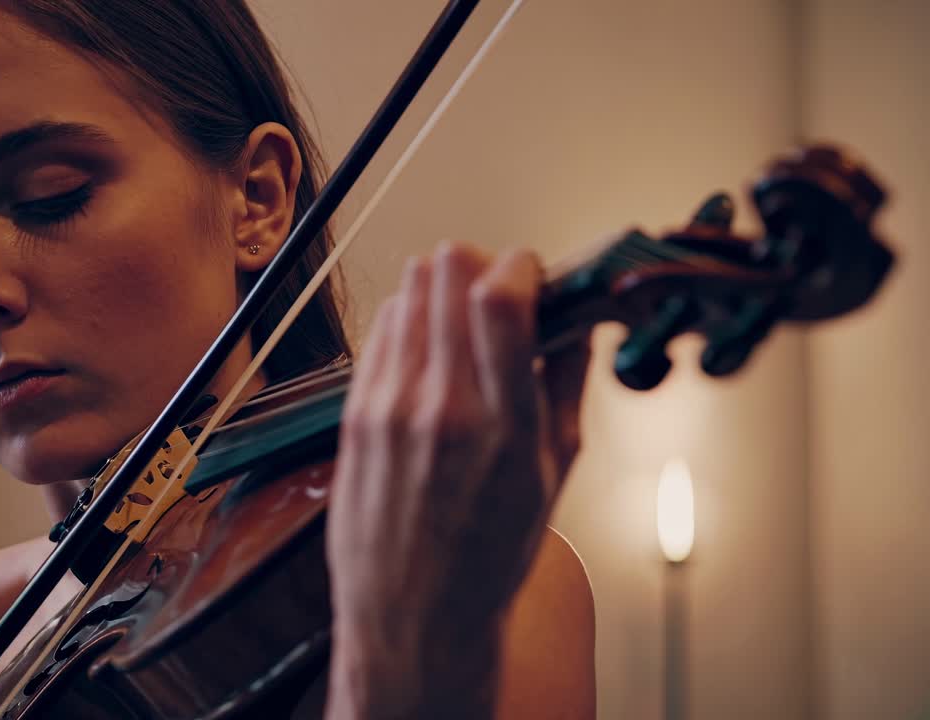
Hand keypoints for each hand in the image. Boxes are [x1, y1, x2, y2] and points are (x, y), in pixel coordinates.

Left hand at [325, 243, 590, 717]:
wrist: (411, 617)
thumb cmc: (487, 559)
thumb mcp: (553, 476)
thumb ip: (565, 384)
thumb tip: (575, 319)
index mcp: (503, 427)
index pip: (499, 297)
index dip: (522, 264)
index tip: (535, 274)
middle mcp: (438, 408)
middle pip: (445, 270)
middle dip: (482, 269)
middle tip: (500, 299)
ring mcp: (387, 408)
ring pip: (409, 289)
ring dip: (444, 293)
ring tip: (465, 333)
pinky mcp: (353, 412)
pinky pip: (382, 329)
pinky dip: (411, 325)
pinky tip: (430, 360)